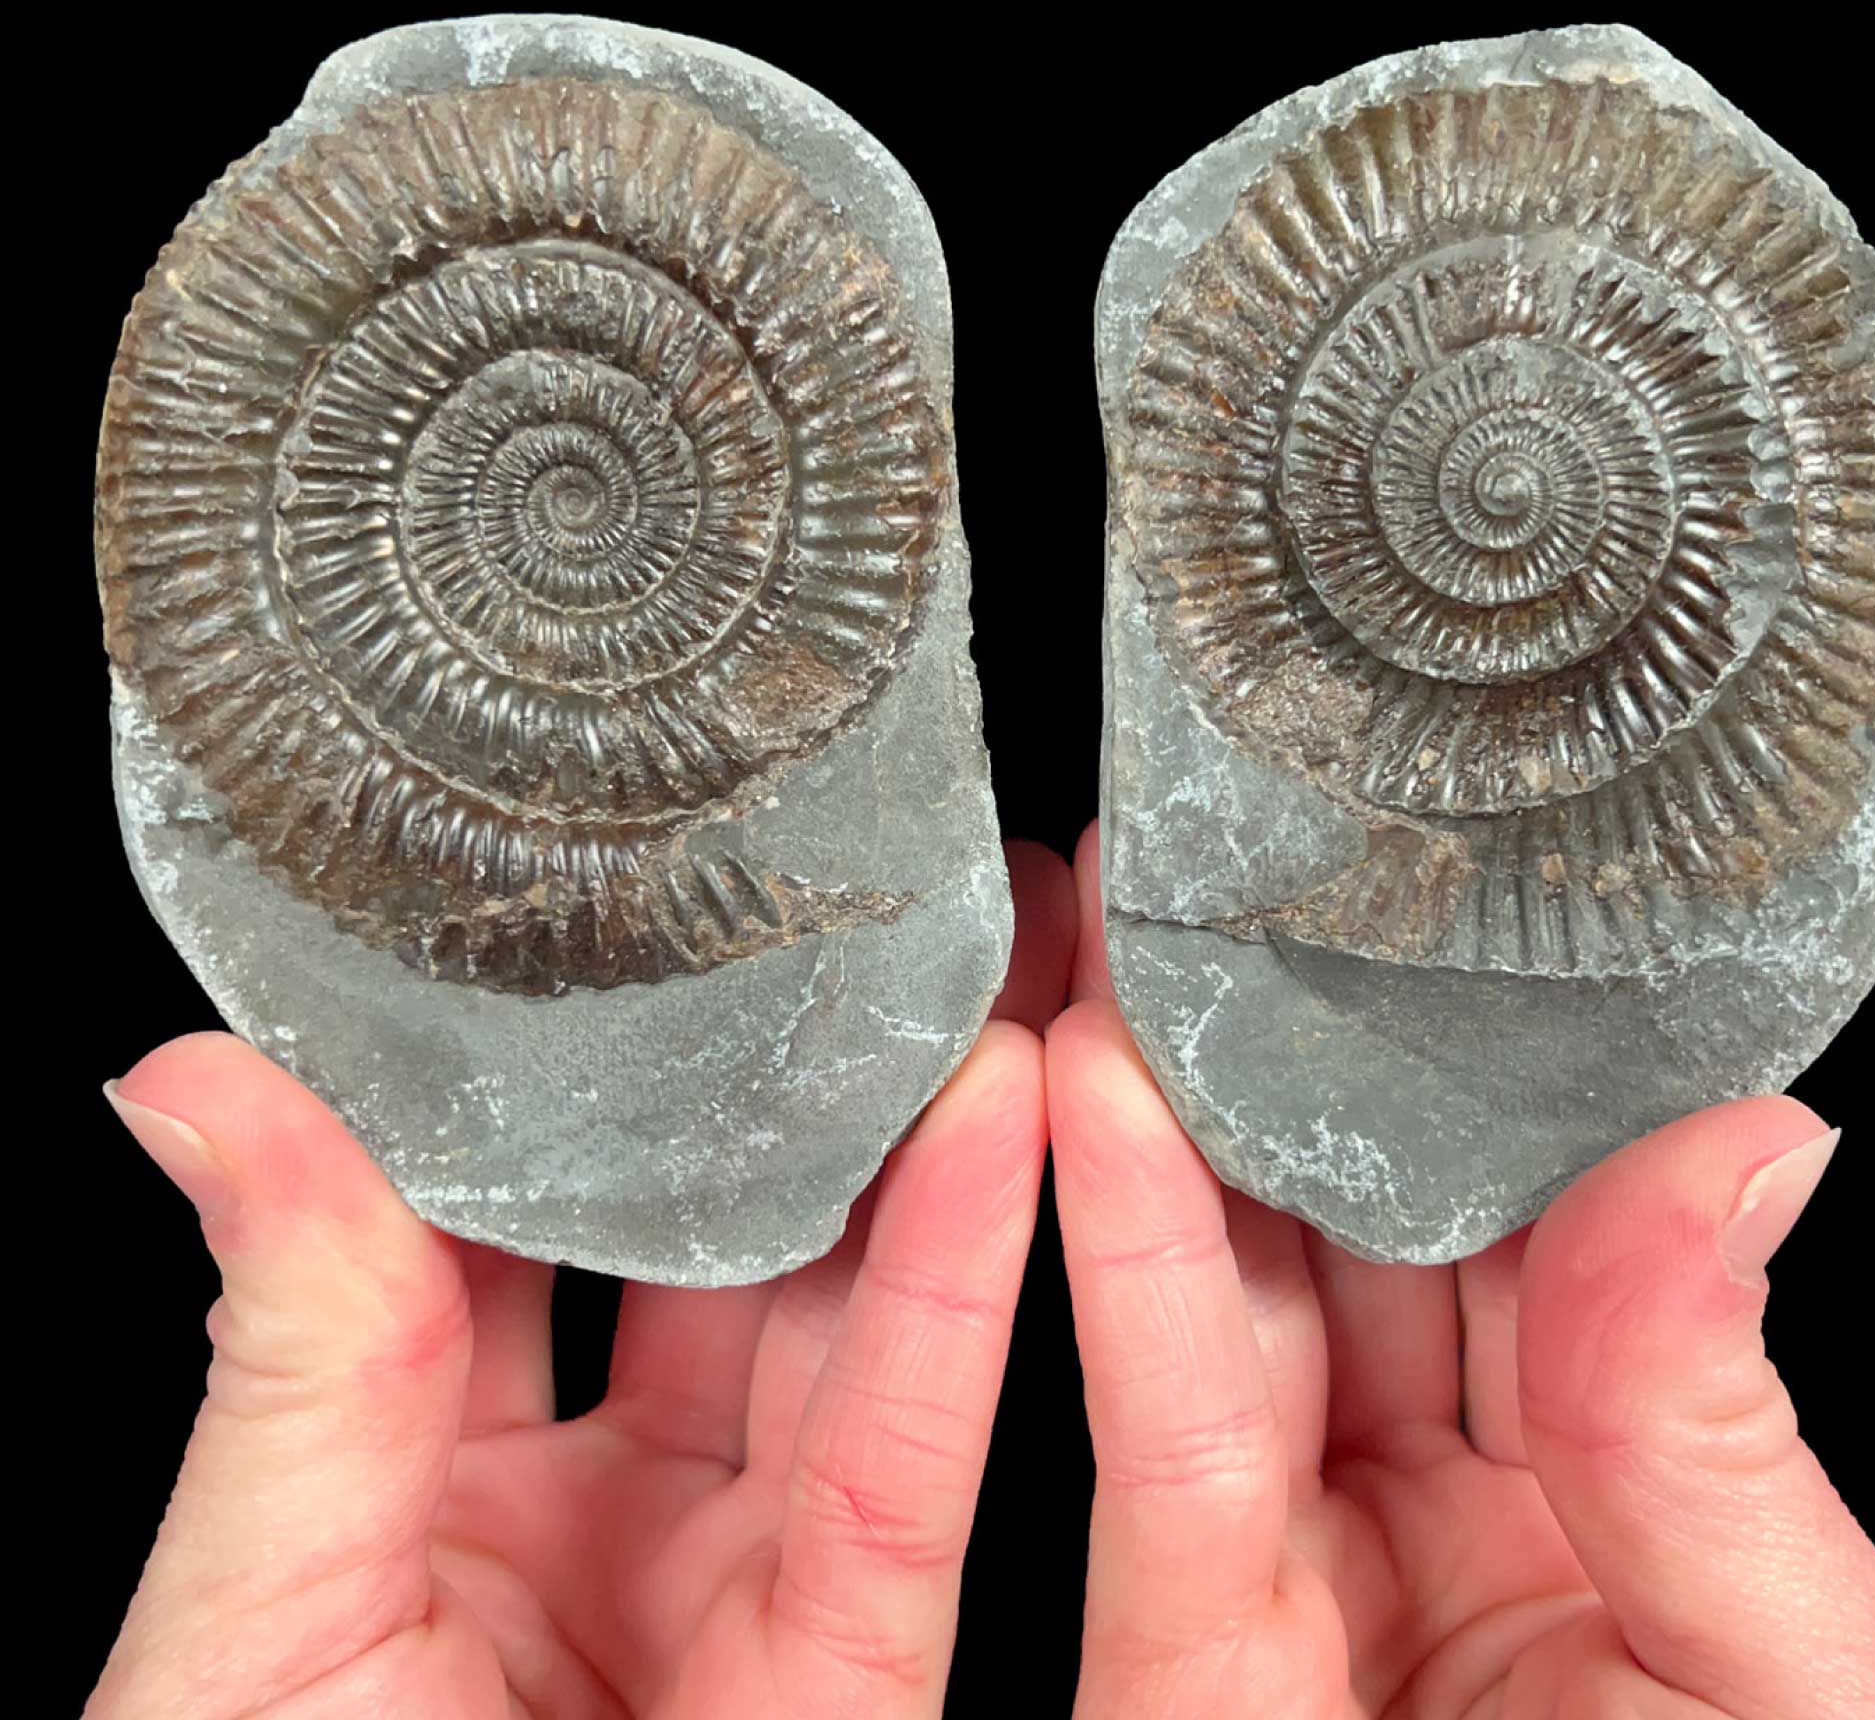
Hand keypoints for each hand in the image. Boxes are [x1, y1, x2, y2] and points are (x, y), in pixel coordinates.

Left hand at [89, 841, 1076, 1719]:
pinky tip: (1003, 1131)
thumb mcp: (250, 1634)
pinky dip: (972, 1291)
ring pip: (844, 1332)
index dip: (549, 1067)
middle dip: (771, 1088)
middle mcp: (584, 1533)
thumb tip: (196, 1081)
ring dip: (911, 1151)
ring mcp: (731, 1605)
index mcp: (406, 1499)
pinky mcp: (861, 1689)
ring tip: (947, 969)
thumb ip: (291, 1355)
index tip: (603, 908)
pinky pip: (926, 1472)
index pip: (489, 1222)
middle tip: (821, 909)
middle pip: (700, 1259)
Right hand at [1047, 825, 1874, 1718]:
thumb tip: (1751, 1137)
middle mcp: (1457, 1542)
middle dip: (1275, 1067)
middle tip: (1212, 886)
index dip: (1471, 1068)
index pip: (1541, 1232)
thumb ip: (1716, 1437)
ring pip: (1218, 1329)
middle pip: (1349, 1255)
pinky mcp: (1175, 1699)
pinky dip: (1108, 1289)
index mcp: (1637, 1514)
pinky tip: (1082, 1126)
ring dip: (1162, 1141)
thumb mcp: (1807, 1717)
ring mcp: (1307, 1612)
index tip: (1407, 912)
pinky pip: (1140, 1478)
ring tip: (1123, 953)